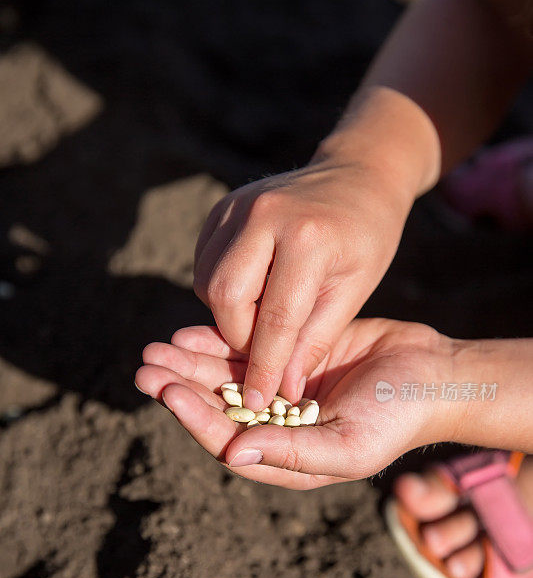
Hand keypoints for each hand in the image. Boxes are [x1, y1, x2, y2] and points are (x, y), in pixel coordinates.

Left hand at [135, 320, 457, 488]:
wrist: (430, 374)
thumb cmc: (396, 417)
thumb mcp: (347, 445)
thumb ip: (292, 453)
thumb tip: (231, 454)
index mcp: (285, 457)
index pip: (228, 441)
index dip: (195, 418)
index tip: (168, 393)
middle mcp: (276, 427)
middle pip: (216, 408)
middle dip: (180, 387)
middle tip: (145, 366)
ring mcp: (280, 390)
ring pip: (225, 378)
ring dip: (191, 364)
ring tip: (157, 346)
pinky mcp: (288, 357)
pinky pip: (246, 352)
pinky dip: (219, 343)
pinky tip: (192, 331)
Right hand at [193, 154, 412, 411]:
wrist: (356, 175)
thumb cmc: (365, 239)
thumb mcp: (353, 291)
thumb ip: (314, 340)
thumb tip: (283, 391)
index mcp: (308, 238)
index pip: (276, 319)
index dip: (265, 367)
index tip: (258, 402)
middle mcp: (265, 215)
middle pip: (226, 296)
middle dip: (237, 336)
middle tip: (261, 352)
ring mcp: (238, 206)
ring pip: (207, 282)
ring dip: (227, 314)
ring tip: (261, 319)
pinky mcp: (222, 208)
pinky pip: (204, 263)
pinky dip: (219, 289)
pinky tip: (251, 292)